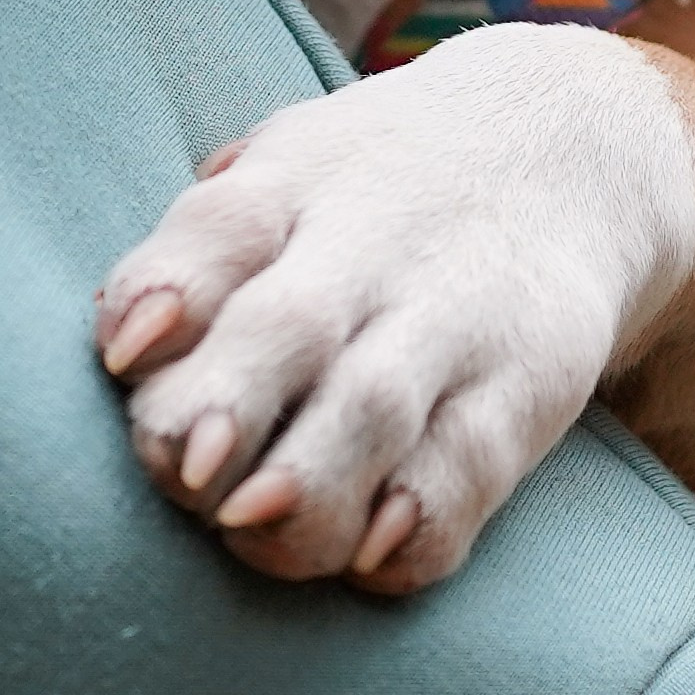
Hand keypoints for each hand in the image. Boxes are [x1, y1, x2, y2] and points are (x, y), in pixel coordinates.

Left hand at [96, 23, 694, 590]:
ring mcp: (453, 317)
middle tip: (186, 466)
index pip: (221, 228)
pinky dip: (424, 520)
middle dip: (233, 397)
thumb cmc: (371, 187)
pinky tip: (375, 553)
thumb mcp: (288, 170)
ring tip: (253, 522)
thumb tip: (122, 337)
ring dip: (314, 477)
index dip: (169, 289)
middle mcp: (369, 246)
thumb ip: (200, 251)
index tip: (125, 354)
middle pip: (292, 322)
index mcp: (291, 184)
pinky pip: (473, 467)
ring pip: (377, 407)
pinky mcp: (527, 385)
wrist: (572, 141)